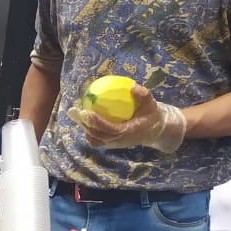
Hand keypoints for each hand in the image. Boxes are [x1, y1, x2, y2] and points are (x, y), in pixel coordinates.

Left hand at [68, 83, 186, 152]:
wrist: (156, 131)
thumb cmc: (152, 116)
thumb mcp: (151, 103)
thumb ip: (143, 95)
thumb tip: (131, 86)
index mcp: (128, 132)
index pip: (109, 129)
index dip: (96, 122)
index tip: (86, 112)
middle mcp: (119, 141)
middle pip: (97, 135)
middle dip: (84, 124)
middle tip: (75, 111)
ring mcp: (114, 144)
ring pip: (94, 139)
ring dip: (84, 128)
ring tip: (76, 115)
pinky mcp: (111, 144)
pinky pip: (96, 139)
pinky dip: (89, 131)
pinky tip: (84, 120)